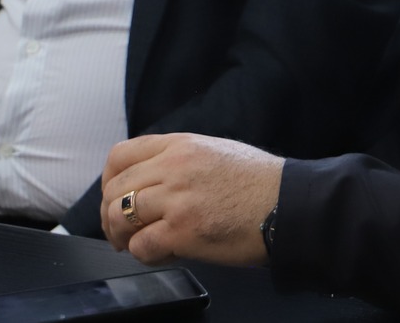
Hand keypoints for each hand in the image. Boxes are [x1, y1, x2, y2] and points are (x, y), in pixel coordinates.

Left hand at [99, 133, 283, 266]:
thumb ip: (180, 160)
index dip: (109, 181)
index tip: (114, 198)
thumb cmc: (261, 183)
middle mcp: (174, 166)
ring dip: (123, 236)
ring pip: (119, 216)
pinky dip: (145, 254)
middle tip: (122, 233)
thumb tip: (150, 180)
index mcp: (182, 145)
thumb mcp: (217, 152)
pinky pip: (140, 246)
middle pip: (114, 189)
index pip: (120, 156)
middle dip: (110, 216)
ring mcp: (177, 198)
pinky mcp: (182, 230)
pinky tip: (166, 252)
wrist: (289, 204)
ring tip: (140, 243)